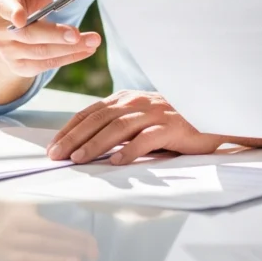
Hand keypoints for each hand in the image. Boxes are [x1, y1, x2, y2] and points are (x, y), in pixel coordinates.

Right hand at [0, 0, 99, 78]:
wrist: (8, 32)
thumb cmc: (23, 0)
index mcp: (2, 5)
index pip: (7, 9)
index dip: (15, 13)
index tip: (22, 18)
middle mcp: (3, 32)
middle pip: (30, 36)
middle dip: (54, 35)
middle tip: (76, 33)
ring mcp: (11, 53)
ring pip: (42, 53)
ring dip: (69, 48)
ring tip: (94, 40)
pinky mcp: (22, 68)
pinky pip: (48, 64)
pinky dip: (69, 57)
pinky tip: (87, 50)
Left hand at [48, 90, 222, 164]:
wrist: (208, 115)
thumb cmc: (170, 121)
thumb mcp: (140, 119)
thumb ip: (117, 126)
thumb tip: (84, 146)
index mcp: (127, 98)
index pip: (91, 111)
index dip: (70, 128)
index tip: (53, 146)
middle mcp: (138, 102)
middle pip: (99, 118)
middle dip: (74, 137)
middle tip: (56, 155)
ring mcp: (155, 113)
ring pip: (118, 127)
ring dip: (95, 144)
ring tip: (79, 159)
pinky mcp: (171, 127)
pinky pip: (147, 138)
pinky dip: (130, 150)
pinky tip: (116, 162)